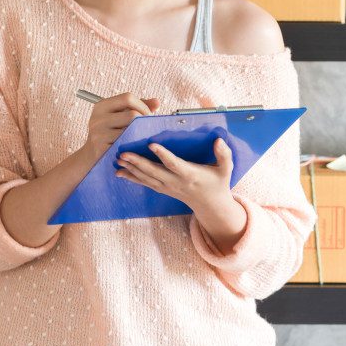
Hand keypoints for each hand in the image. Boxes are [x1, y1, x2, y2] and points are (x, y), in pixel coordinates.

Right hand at [81, 92, 159, 163]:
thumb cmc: (110, 132)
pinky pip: (126, 145)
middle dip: (145, 122)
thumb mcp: (119, 116)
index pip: (128, 98)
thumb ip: (138, 106)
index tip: (148, 115)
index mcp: (101, 106)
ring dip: (141, 135)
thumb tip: (157, 102)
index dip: (143, 105)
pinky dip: (134, 145)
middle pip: (132, 115)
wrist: (90, 156)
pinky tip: (135, 147)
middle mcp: (98, 118)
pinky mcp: (102, 149)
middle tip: (148, 129)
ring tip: (142, 137)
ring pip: (131, 131)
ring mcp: (99, 134)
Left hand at [115, 136, 234, 210]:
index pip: (174, 164)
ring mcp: (168, 187)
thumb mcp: (226, 168)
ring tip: (118, 160)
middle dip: (138, 163)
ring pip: (147, 178)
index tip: (151, 144)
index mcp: (191, 175)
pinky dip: (132, 178)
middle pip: (154, 172)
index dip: (163, 154)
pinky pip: (146, 183)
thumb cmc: (218, 182)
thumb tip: (218, 141)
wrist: (211, 204)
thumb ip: (224, 154)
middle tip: (124, 154)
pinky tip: (120, 172)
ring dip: (131, 170)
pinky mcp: (163, 189)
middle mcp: (176, 182)